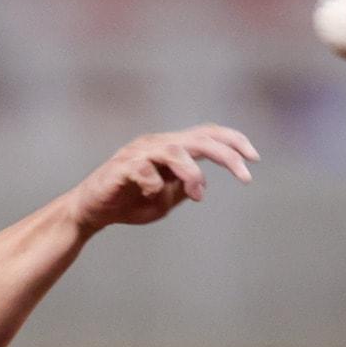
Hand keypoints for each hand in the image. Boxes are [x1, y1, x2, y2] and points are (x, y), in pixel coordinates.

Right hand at [68, 124, 259, 232]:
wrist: (90, 211)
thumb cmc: (128, 202)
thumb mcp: (164, 200)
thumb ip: (183, 188)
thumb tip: (200, 184)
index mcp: (169, 147)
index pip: (206, 134)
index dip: (233, 141)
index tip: (255, 158)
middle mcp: (156, 144)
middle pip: (198, 139)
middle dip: (227, 155)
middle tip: (246, 175)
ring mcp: (138, 153)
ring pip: (175, 151)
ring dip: (192, 174)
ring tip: (198, 196)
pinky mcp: (120, 167)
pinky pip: (145, 170)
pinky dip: (154, 185)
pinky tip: (152, 196)